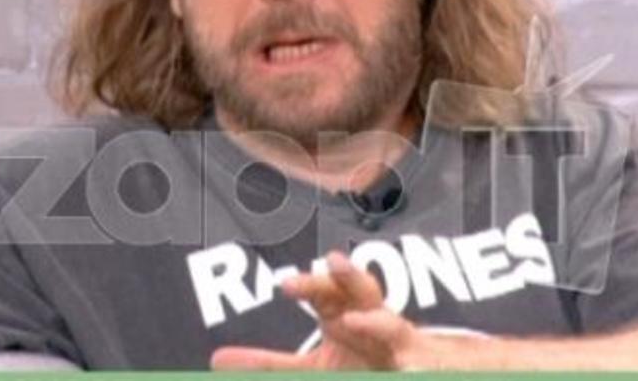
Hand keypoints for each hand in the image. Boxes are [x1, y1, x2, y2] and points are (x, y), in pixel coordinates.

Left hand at [210, 251, 464, 370]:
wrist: (415, 369)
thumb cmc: (360, 363)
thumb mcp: (311, 368)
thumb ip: (268, 364)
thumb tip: (216, 359)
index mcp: (343, 315)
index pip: (325, 293)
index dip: (308, 286)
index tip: (287, 285)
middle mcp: (373, 321)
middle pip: (359, 291)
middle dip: (345, 279)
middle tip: (326, 268)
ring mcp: (399, 344)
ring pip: (391, 325)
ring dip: (377, 322)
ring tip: (355, 322)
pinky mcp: (421, 366)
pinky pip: (420, 364)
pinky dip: (417, 365)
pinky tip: (407, 368)